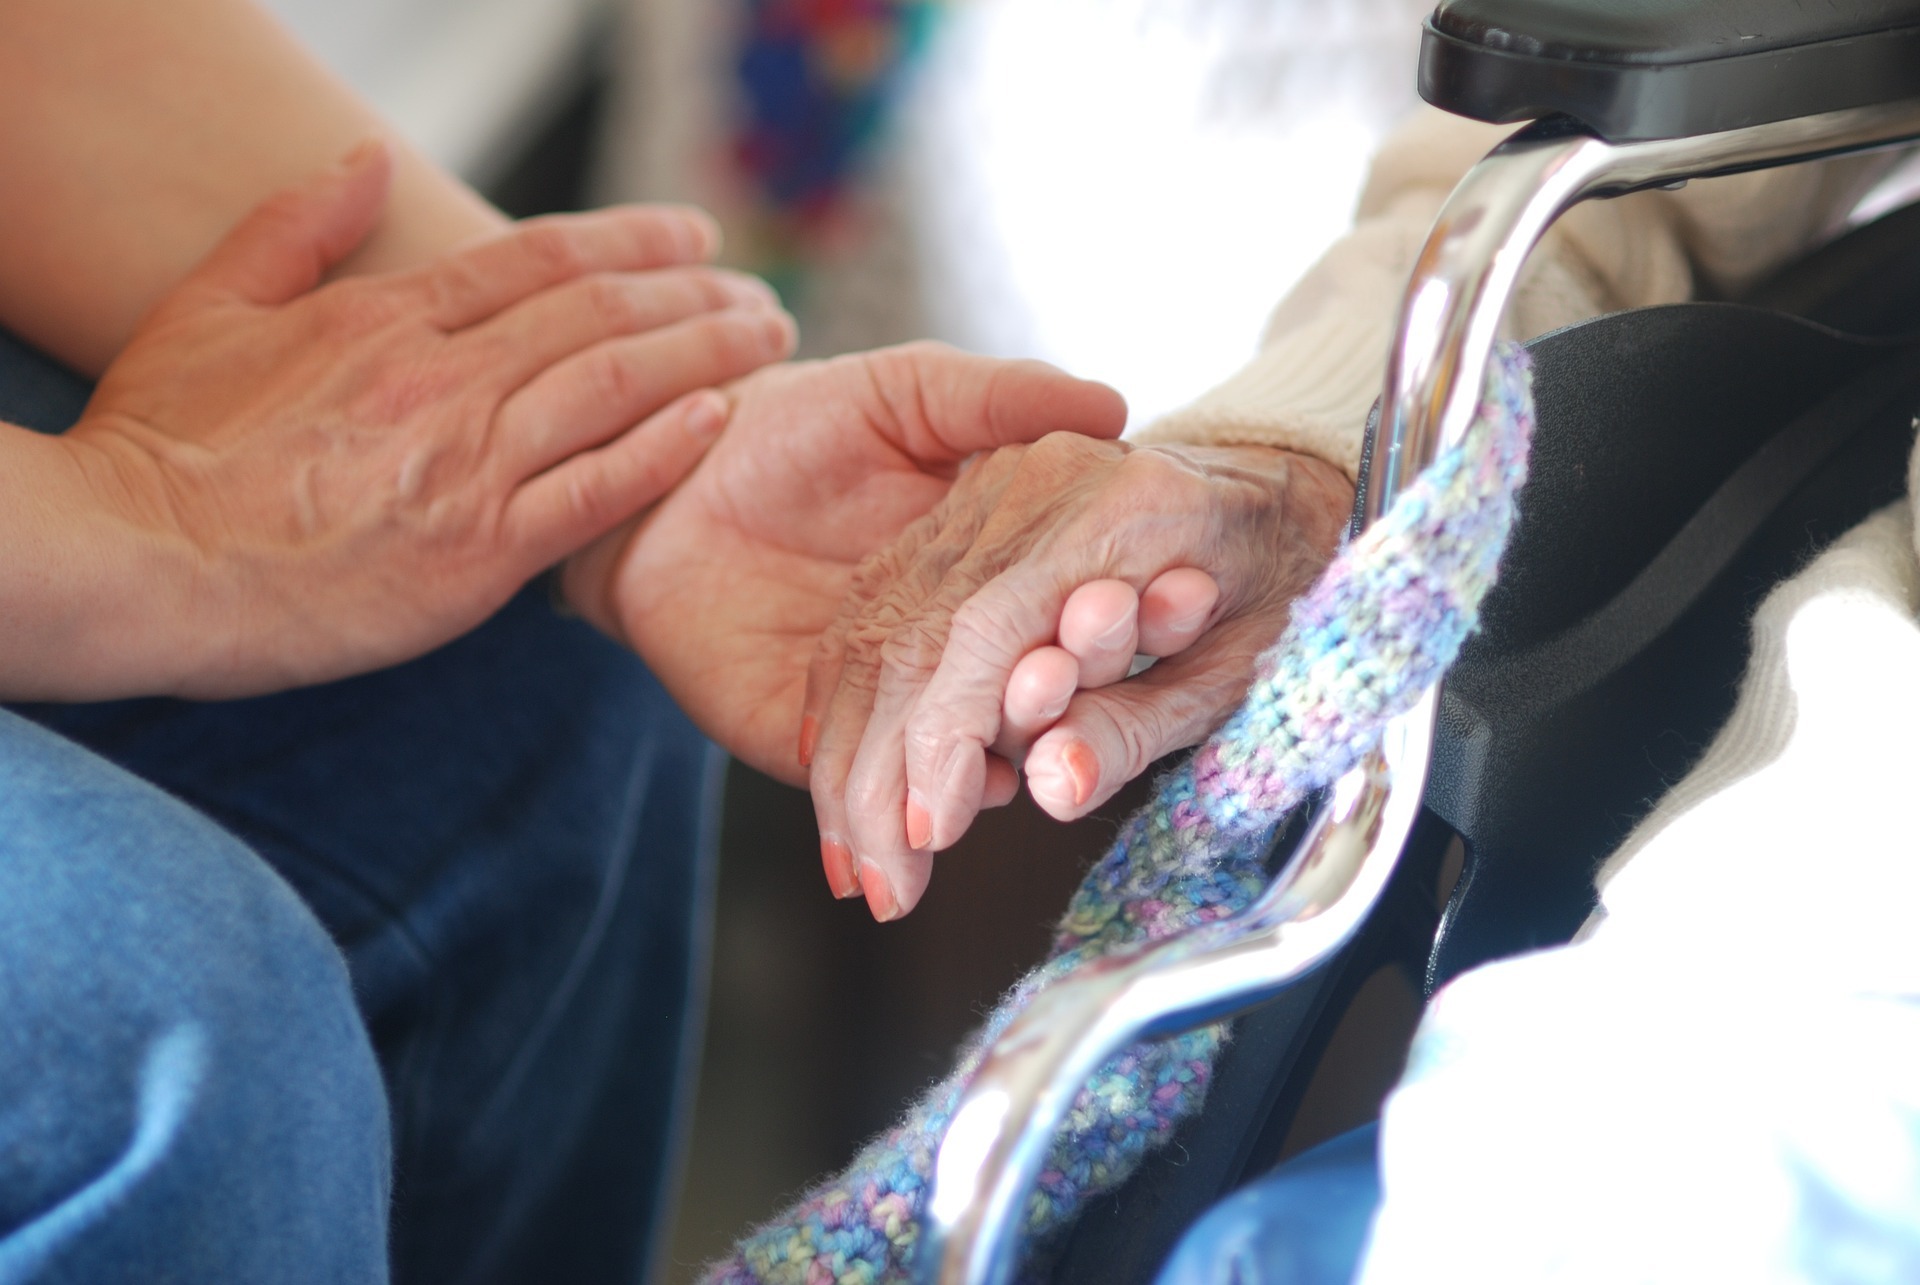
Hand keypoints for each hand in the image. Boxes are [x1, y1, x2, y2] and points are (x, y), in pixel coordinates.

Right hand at [32, 140, 793, 698]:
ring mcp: (466, 465)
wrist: (135, 563)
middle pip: (600, 312)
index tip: (696, 238)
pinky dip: (664, 450)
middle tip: (759, 292)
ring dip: (706, 352)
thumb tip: (367, 160)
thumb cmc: (161, 446)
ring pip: (616, 385)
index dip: (633, 238)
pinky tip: (719, 419)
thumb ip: (296, 228)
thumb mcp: (208, 306)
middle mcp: (442, 379)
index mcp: (386, 320)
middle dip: (696, 294)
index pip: (541, 257)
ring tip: (769, 337)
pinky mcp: (477, 554)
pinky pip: (596, 493)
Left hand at [558, 342, 1128, 815]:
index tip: (1176, 600)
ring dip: (1009, 760)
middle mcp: (939, 657)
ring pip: (955, 760)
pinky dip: (918, 799)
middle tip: (1106, 677)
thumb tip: (1110, 404)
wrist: (664, 467)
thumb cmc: (794, 420)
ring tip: (1052, 749)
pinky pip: (868, 786)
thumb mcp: (911, 392)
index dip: (1110, 615)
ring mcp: (875, 709)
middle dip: (1072, 698)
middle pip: (1024, 700)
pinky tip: (976, 787)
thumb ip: (999, 399)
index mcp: (978, 580)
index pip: (1058, 620)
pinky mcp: (799, 741)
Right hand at [803, 437, 1352, 919]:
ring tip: (851, 859)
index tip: (927, 833)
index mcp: (1124, 507)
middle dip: (883, 775)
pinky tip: (834, 774)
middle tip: (879, 884)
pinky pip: (878, 603)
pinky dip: (847, 699)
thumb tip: (1053, 786)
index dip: (942, 739)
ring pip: (880, 625)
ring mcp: (992, 486)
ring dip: (853, 752)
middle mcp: (1040, 482)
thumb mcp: (1242, 669)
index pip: (987, 628)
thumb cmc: (1283, 579)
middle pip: (916, 633)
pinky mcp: (963, 505)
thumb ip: (1141, 726)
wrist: (1285, 483)